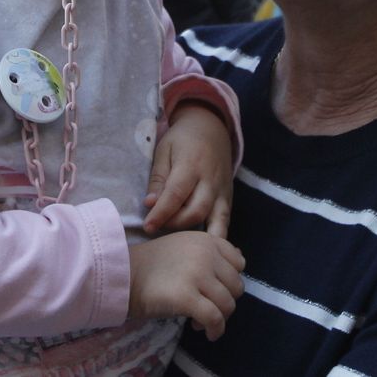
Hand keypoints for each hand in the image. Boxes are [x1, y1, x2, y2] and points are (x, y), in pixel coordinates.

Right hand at [128, 231, 244, 340]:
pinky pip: (215, 319)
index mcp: (205, 240)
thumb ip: (210, 251)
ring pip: (228, 304)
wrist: (122, 275)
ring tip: (201, 321)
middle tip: (207, 308)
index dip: (229, 280)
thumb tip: (241, 258)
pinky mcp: (187, 297)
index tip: (213, 289)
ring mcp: (197, 274)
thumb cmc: (151, 264)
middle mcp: (205, 254)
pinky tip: (206, 332)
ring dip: (219, 318)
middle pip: (236, 286)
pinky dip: (215, 330)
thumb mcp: (183, 245)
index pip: (238, 262)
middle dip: (225, 301)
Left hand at [143, 102, 234, 236]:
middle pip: (195, 211)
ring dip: (194, 234)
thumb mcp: (164, 151)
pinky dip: (218, 237)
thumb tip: (150, 204)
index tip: (147, 226)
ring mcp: (223, 190)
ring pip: (213, 220)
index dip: (161, 213)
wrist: (211, 127)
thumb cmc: (182, 139)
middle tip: (158, 227)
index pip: (175, 195)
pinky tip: (208, 249)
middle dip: (174, 224)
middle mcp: (210, 180)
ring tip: (177, 240)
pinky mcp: (229, 198)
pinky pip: (225, 222)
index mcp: (191, 165)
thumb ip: (158, 179)